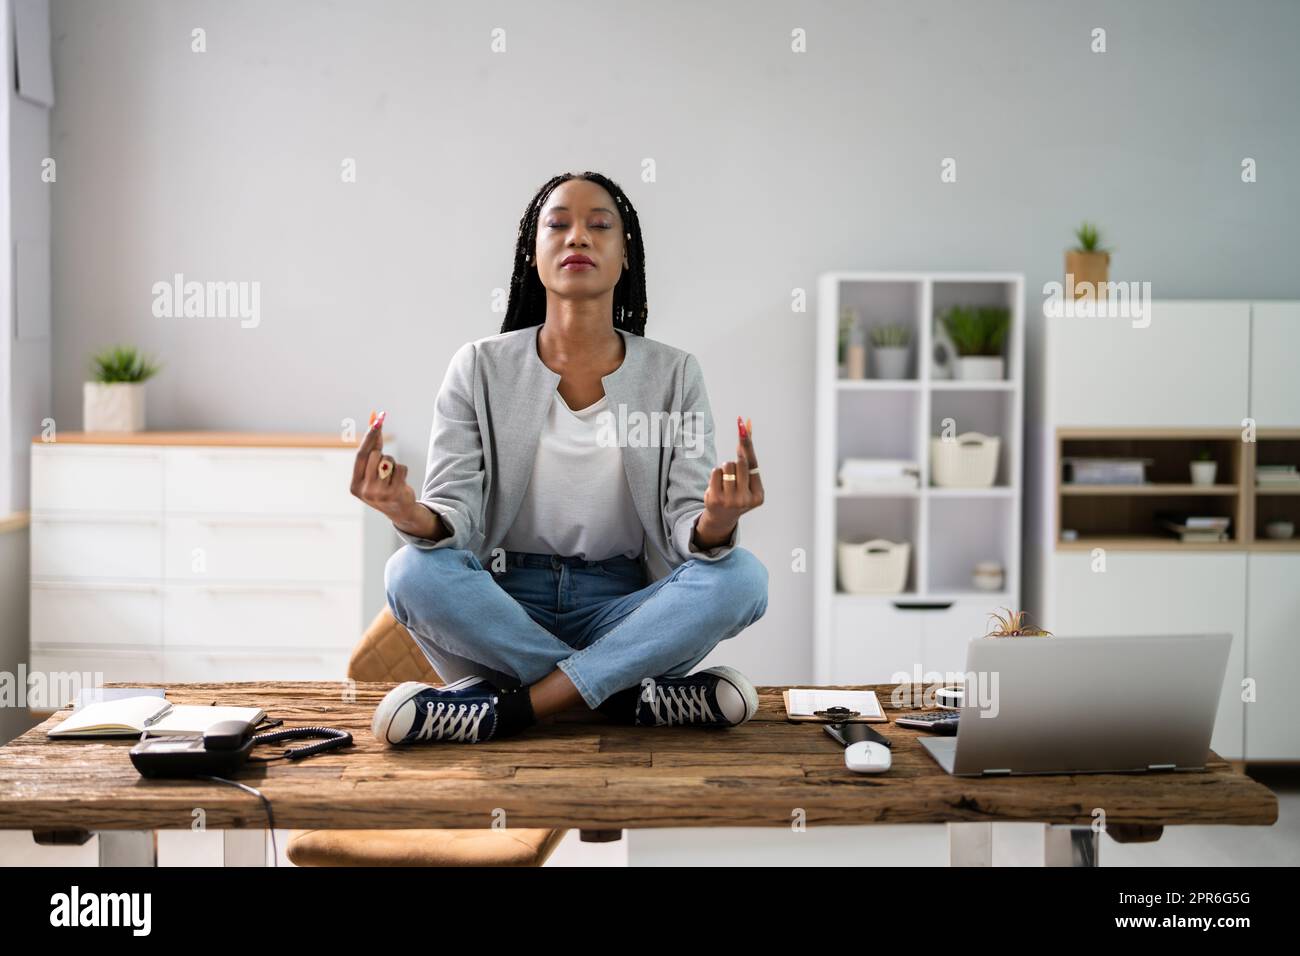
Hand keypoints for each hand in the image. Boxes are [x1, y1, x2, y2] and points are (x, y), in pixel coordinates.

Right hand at [350, 411, 414, 521]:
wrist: (400, 511)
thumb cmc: (384, 487)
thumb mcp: (373, 473)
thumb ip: (371, 451)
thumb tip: (374, 422)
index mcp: (355, 485)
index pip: (360, 455)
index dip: (369, 436)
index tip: (377, 419)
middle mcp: (364, 490)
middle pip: (375, 455)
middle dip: (383, 455)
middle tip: (386, 468)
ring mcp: (379, 493)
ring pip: (388, 460)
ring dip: (393, 464)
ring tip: (392, 477)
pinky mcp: (395, 493)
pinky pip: (401, 468)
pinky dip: (403, 471)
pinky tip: (401, 482)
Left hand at [697, 416, 763, 544]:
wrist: (721, 518)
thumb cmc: (737, 493)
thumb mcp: (746, 480)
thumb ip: (748, 458)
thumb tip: (746, 428)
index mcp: (758, 495)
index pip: (753, 463)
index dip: (747, 443)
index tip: (743, 424)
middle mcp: (746, 499)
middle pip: (739, 462)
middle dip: (735, 462)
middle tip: (732, 472)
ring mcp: (730, 501)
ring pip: (727, 465)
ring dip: (725, 468)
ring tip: (725, 482)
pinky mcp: (715, 499)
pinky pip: (715, 471)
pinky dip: (716, 473)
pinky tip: (717, 484)